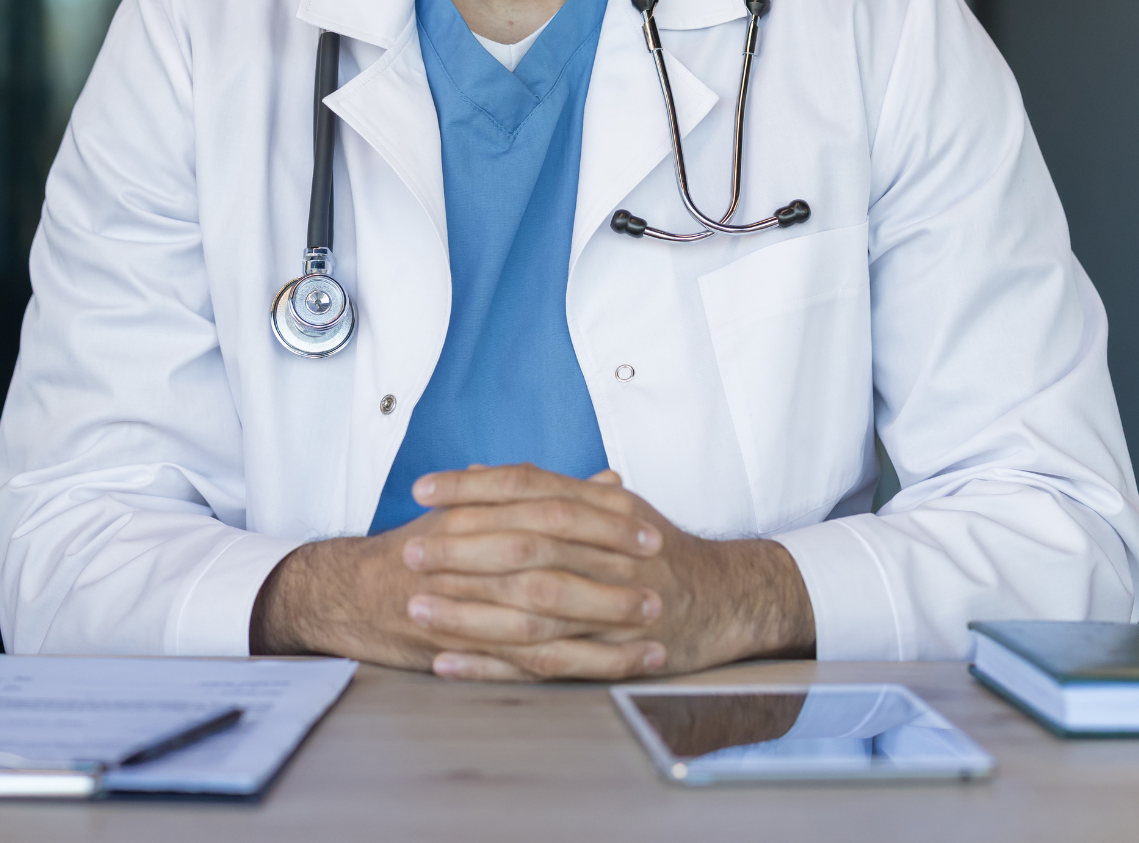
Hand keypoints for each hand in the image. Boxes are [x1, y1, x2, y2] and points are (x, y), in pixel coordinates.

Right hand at [248, 488, 663, 675]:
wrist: (349, 593)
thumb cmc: (421, 549)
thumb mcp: (475, 510)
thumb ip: (544, 495)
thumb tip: (607, 480)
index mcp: (476, 514)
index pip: (549, 512)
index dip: (603, 523)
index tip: (649, 532)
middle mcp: (469, 555)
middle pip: (550, 563)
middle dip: (610, 575)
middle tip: (660, 583)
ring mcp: (464, 605)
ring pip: (543, 618)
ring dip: (602, 627)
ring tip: (653, 632)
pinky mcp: (463, 650)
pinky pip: (528, 664)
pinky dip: (575, 668)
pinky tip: (618, 669)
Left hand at [400, 466, 814, 680]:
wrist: (729, 598)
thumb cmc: (659, 550)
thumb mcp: (613, 508)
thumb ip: (551, 492)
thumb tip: (483, 475)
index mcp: (605, 507)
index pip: (530, 487)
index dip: (473, 487)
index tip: (422, 490)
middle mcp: (610, 550)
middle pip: (525, 545)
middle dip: (461, 549)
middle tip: (409, 550)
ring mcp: (614, 605)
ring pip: (530, 608)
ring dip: (468, 610)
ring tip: (417, 607)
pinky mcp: (612, 654)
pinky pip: (543, 662)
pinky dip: (492, 664)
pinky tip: (449, 662)